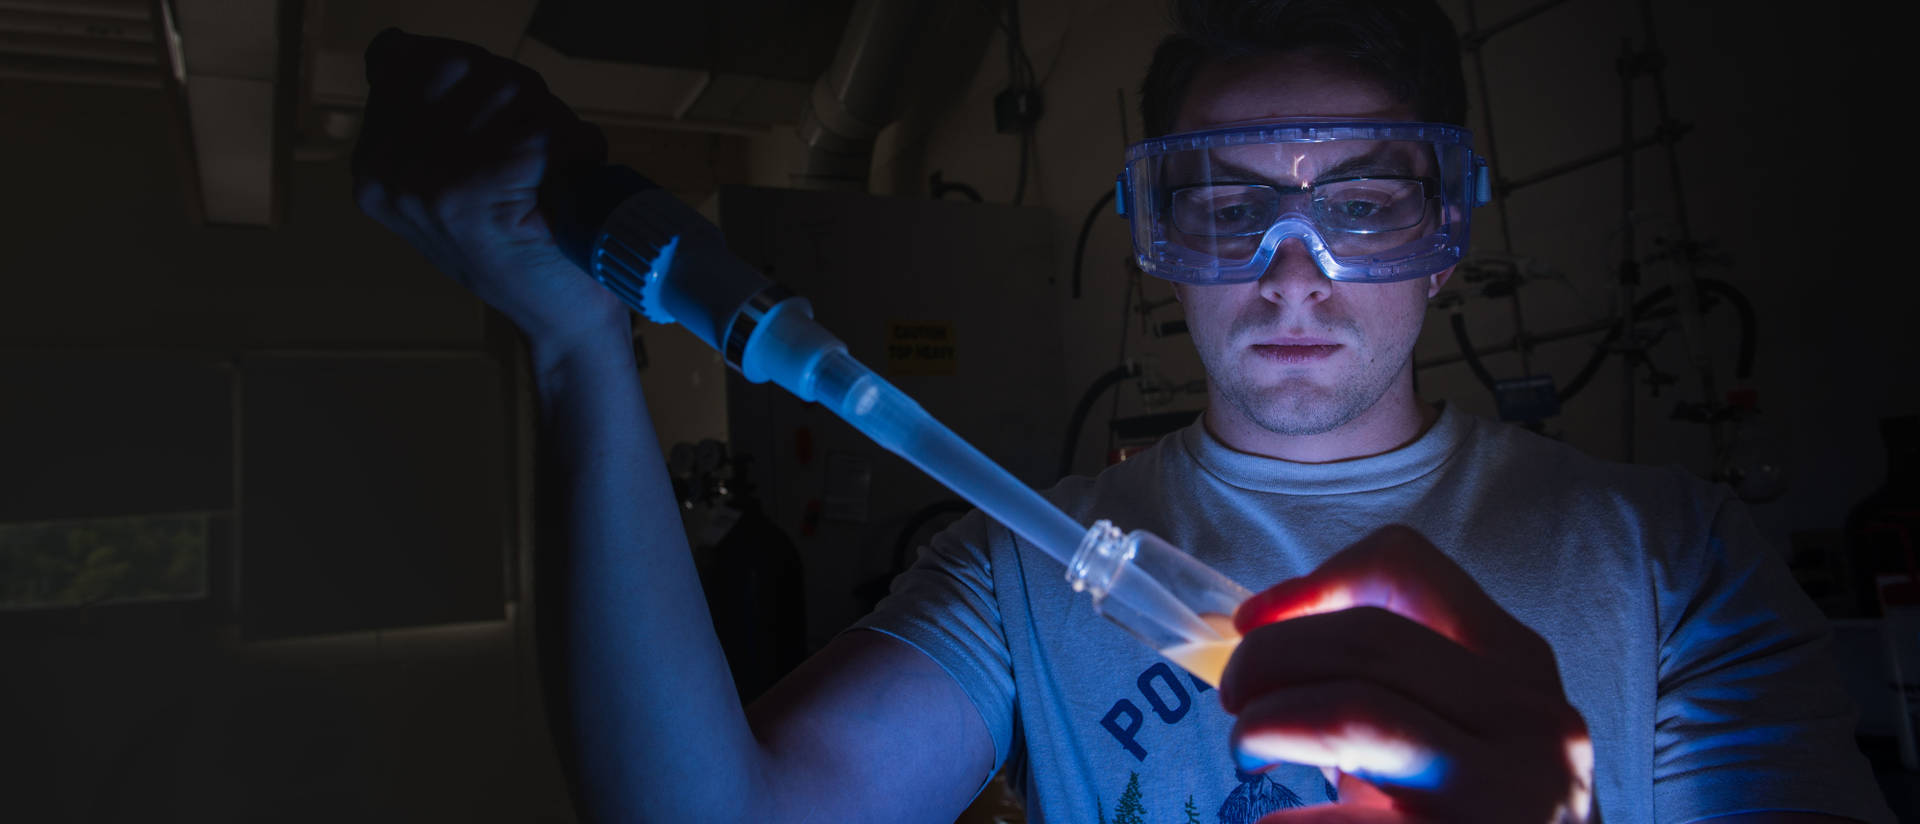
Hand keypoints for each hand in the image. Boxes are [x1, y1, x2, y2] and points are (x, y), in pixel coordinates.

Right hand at [351, 28, 627, 356]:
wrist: (563, 324)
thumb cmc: (532, 244)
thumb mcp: (465, 174)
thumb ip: (436, 114)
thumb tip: (399, 44)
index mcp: (375, 162)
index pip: (404, 54)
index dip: (474, 72)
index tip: (505, 125)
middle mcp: (384, 169)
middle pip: (461, 61)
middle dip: (520, 95)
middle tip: (542, 156)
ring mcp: (421, 182)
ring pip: (506, 89)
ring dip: (554, 123)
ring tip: (556, 175)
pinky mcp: (469, 195)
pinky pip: (537, 128)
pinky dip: (573, 146)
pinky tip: (572, 184)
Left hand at [1217, 525, 1593, 823]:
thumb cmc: (1476, 819)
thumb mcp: (1458, 736)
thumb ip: (1388, 679)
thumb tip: (1260, 633)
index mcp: (1519, 671)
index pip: (1407, 567)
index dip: (1310, 583)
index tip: (1251, 623)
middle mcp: (1533, 725)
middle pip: (1363, 638)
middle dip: (1268, 659)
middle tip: (1232, 700)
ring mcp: (1514, 800)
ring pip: (1354, 711)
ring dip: (1268, 724)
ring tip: (1248, 755)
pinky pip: (1343, 822)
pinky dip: (1287, 820)